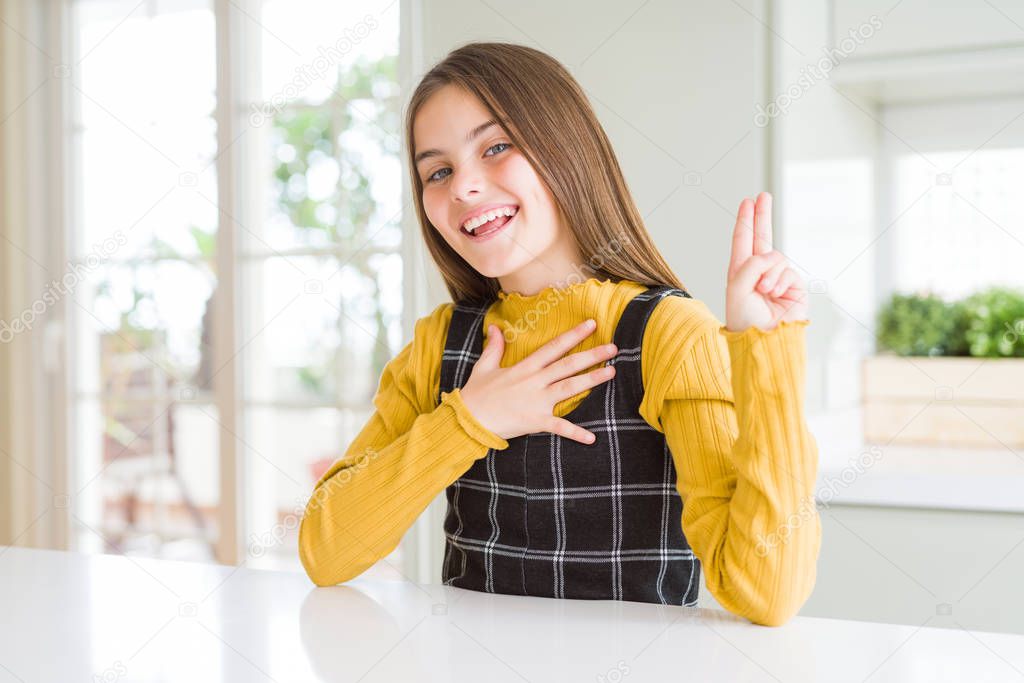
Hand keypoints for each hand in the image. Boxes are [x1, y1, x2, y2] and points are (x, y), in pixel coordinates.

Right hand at [459, 319, 617, 443]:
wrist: (468, 419)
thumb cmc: (475, 394)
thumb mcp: (484, 366)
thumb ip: (494, 347)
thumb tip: (494, 326)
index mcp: (525, 367)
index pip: (554, 347)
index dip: (573, 335)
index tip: (591, 324)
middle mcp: (534, 381)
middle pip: (568, 365)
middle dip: (591, 355)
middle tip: (613, 347)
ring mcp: (537, 401)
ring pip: (569, 388)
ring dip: (591, 380)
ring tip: (611, 372)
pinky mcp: (535, 421)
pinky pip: (559, 427)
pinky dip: (575, 433)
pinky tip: (592, 437)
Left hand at [725, 192, 807, 331]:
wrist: (765, 340)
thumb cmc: (746, 319)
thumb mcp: (737, 288)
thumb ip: (751, 265)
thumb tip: (772, 256)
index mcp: (740, 272)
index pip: (743, 241)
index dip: (745, 221)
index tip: (747, 202)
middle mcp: (758, 273)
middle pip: (762, 237)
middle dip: (762, 216)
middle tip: (763, 195)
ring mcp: (777, 278)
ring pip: (775, 257)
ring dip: (768, 274)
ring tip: (763, 292)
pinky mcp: (794, 285)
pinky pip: (787, 271)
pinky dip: (779, 281)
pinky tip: (775, 295)